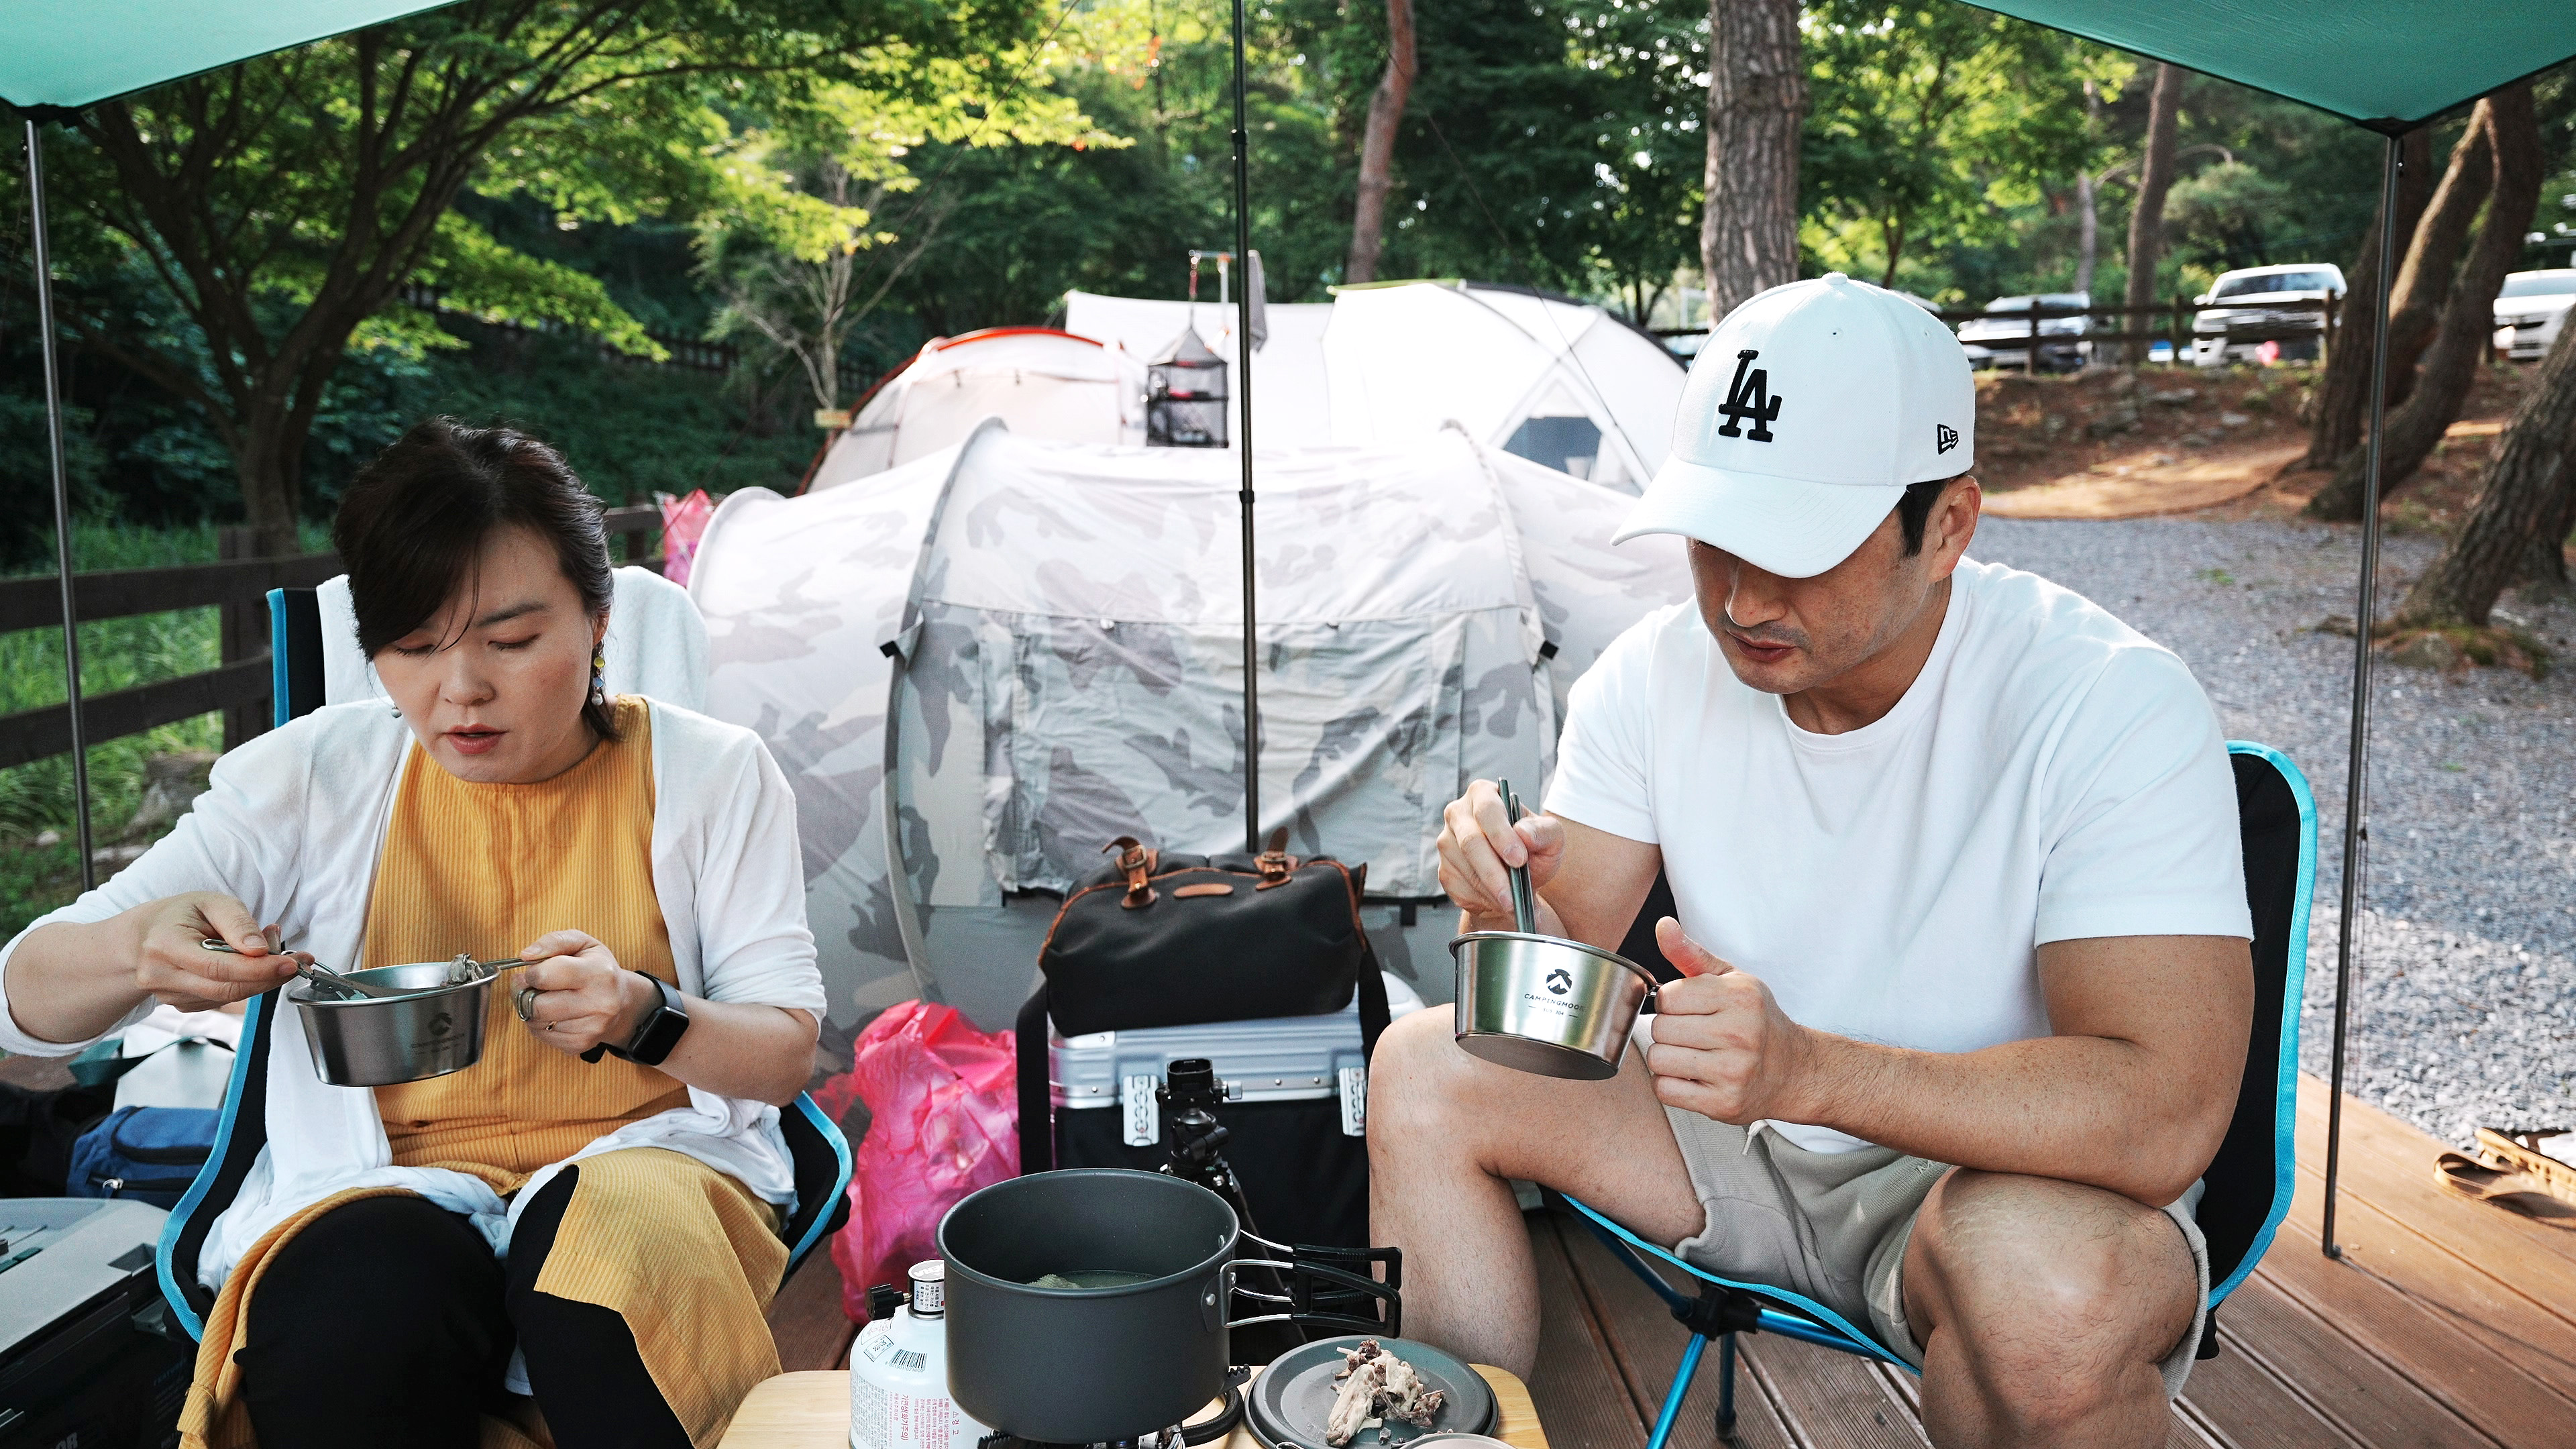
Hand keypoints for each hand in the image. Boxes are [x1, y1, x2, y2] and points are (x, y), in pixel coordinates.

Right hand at [125, 893, 306, 1010]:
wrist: (142, 938)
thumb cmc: (179, 915)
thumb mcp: (210, 902)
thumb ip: (237, 922)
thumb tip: (261, 949)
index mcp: (165, 945)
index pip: (219, 967)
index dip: (259, 969)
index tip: (292, 962)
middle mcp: (160, 975)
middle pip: (225, 988)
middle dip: (268, 978)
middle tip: (297, 962)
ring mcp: (167, 995)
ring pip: (226, 998)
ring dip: (259, 981)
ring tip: (274, 957)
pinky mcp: (179, 1005)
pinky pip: (220, 1001)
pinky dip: (243, 986)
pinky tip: (248, 968)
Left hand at [513, 929, 656, 1058]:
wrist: (621, 1000)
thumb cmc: (596, 967)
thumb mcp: (581, 943)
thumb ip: (553, 941)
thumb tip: (525, 956)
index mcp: (599, 973)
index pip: (545, 976)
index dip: (531, 972)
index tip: (534, 970)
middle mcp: (599, 1004)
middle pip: (536, 1005)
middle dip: (524, 993)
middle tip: (530, 985)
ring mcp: (591, 1028)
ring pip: (535, 1022)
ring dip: (532, 1009)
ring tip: (546, 997)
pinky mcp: (581, 1044)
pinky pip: (541, 1036)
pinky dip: (540, 1024)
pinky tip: (554, 1013)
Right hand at [1436, 779, 1566, 931]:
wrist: (1518, 880)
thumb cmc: (1534, 850)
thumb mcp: (1551, 838)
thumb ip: (1544, 831)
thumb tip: (1522, 831)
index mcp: (1484, 794)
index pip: (1487, 810)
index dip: (1501, 835)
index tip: (1518, 860)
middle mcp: (1459, 814)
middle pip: (1470, 842)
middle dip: (1494, 873)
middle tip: (1512, 897)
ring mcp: (1447, 842)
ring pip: (1464, 869)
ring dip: (1490, 891)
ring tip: (1512, 904)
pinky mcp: (1444, 869)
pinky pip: (1458, 888)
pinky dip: (1480, 900)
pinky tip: (1497, 901)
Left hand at [1641, 918, 1819, 1124]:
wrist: (1793, 1071)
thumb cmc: (1755, 1020)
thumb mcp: (1731, 979)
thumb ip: (1691, 954)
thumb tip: (1663, 925)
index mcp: (1739, 997)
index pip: (1667, 997)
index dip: (1671, 1002)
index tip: (1688, 1008)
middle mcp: (1739, 1034)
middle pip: (1660, 1029)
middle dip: (1668, 1030)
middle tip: (1692, 1034)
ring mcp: (1733, 1071)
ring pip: (1658, 1059)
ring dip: (1666, 1058)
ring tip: (1691, 1055)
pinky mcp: (1723, 1103)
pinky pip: (1665, 1090)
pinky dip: (1669, 1084)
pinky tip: (1691, 1077)